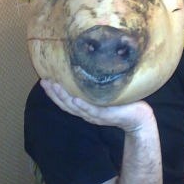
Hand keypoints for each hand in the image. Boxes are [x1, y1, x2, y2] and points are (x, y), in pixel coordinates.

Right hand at [40, 80, 155, 133]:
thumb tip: (93, 64)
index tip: (44, 80)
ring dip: (63, 97)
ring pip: (75, 107)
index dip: (53, 92)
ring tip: (54, 85)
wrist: (140, 119)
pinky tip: (75, 99)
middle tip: (43, 80)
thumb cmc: (124, 104)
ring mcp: (96, 115)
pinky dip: (83, 105)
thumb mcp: (107, 93)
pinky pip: (92, 110)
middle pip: (66, 104)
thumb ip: (98, 85)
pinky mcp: (107, 115)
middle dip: (53, 93)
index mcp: (86, 108)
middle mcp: (88, 113)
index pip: (65, 101)